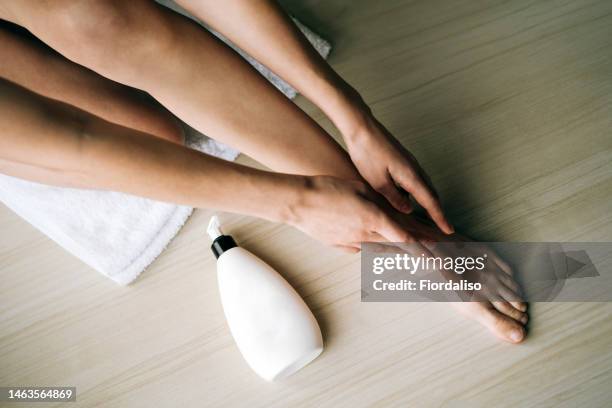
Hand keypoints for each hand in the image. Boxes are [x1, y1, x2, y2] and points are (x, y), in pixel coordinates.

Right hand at [284, 175, 435, 251]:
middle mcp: (366, 235)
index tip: (437, 256)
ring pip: (378, 250)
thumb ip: (376, 201)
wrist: (298, 202)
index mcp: (375, 219)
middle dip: (415, 254)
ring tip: (408, 259)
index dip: (423, 248)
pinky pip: (359, 249)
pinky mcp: (338, 245)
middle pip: (396, 248)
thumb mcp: (359, 188)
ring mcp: (351, 243)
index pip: (405, 237)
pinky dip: (369, 249)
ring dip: (394, 253)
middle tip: (433, 261)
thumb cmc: (328, 189)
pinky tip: (373, 249)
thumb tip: (385, 210)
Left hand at [342, 109, 453, 234]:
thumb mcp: (378, 182)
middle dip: (438, 212)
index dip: (439, 217)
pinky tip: (407, 199)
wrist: (361, 127)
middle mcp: (414, 169)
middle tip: (443, 228)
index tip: (448, 230)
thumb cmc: (367, 153)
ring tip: (429, 218)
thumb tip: (408, 210)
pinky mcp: (402, 160)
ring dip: (428, 202)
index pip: (430, 202)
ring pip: (423, 187)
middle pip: (431, 194)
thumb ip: (394, 198)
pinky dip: (416, 192)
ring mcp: (409, 163)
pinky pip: (414, 180)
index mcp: (410, 176)